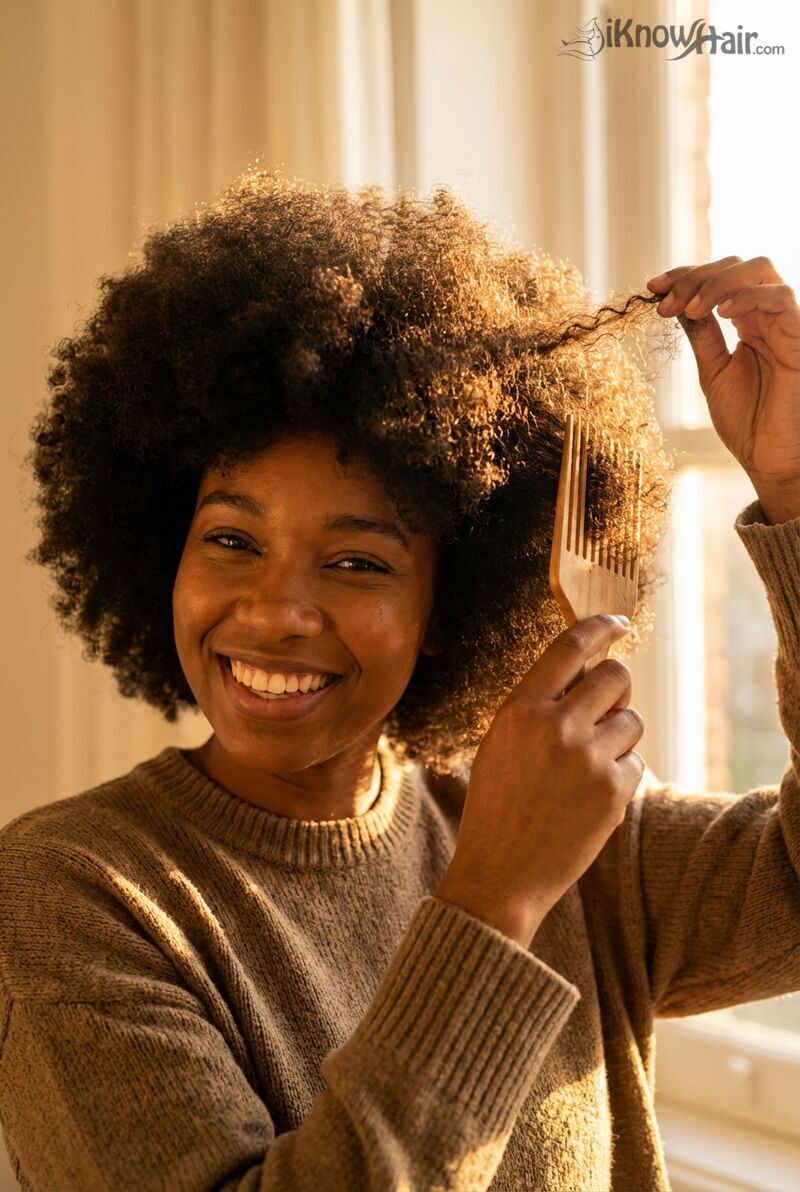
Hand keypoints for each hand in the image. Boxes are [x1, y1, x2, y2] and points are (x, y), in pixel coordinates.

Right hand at [435, 616, 642, 949]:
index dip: (601, 627)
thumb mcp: (500, 743)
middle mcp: (556, 726)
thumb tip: (589, 673)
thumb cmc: (497, 806)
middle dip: (617, 688)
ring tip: (587, 765)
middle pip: (616, 677)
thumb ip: (539, 706)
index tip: (619, 624)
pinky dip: (620, 774)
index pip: (570, 647)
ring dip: (618, 735)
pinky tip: (590, 795)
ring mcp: (588, 759)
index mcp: (520, 709)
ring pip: (632, 720)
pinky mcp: (613, 793)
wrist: (500, 874)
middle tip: (605, 708)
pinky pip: (636, 762)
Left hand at [646, 257, 799, 517]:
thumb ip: (702, 334)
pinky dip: (748, 296)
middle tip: (665, 302)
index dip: (685, 275)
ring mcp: (784, 324)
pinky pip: (781, 299)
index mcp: (748, 322)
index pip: (720, 278)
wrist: (767, 457)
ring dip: (718, 282)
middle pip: (738, 266)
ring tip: (690, 307)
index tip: (652, 286)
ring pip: (760, 272)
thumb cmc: (746, 420)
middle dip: (696, 276)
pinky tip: (721, 310)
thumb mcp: (713, 370)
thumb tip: (679, 302)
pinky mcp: (798, 339)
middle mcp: (767, 317)